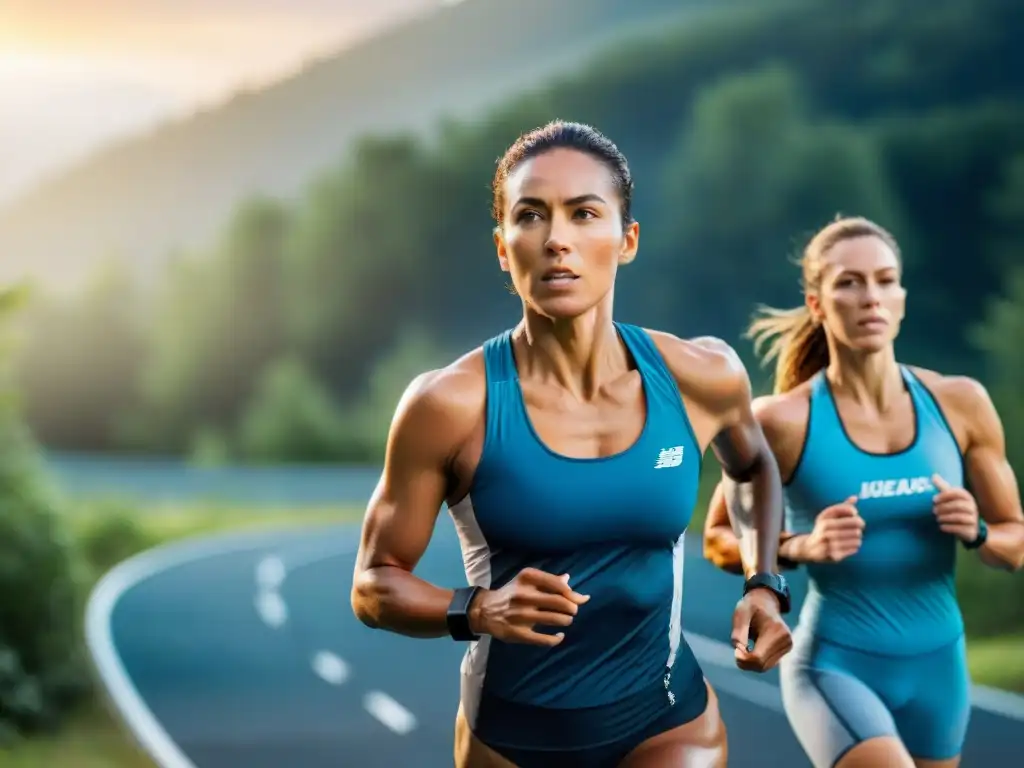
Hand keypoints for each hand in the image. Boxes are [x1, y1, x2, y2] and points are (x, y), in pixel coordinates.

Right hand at [469, 568, 589, 646]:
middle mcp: (524, 595)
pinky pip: (544, 639)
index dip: (573, 593)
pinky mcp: (518, 633)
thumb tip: (569, 580)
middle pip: (559, 602)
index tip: (579, 599)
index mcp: (527, 578)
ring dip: (566, 620)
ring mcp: (521, 615)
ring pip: (554, 619)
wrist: (484, 610)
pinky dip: (556, 639)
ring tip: (566, 620)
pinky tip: (560, 636)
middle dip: (572, 607)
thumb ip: (548, 581)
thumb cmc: (511, 593)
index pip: (558, 585)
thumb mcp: (527, 581)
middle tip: (572, 611)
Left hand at [731, 588, 792, 672]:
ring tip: (744, 647)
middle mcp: (785, 640)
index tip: (735, 649)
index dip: (743, 659)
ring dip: (750, 662)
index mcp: (775, 630)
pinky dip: (757, 660)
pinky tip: (752, 648)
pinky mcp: (786, 649)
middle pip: (761, 665)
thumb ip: (739, 632)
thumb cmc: (750, 606)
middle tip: (737, 649)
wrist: (766, 602)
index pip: (758, 658)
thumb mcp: (741, 614)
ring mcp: (788, 646)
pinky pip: (768, 663)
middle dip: (745, 662)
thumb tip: (739, 650)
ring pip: (764, 667)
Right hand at [803, 496, 864, 562]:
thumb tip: (855, 497)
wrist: (808, 547)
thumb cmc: (823, 529)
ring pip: (857, 537)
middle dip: (859, 525)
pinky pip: (854, 548)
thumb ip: (842, 507)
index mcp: (824, 517)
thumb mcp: (828, 517)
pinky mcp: (833, 554)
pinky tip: (850, 545)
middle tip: (858, 528)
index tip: (854, 514)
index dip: (854, 511)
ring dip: (857, 537)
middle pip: (856, 524)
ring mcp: (828, 542)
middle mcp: (824, 529)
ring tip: (853, 537)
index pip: (848, 510)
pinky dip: (855, 546)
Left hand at [932, 474, 979, 542]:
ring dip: (945, 517)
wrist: (970, 528)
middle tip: (933, 510)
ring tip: (937, 518)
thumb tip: (934, 475)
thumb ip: (943, 487)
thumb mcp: (952, 498)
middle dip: (943, 508)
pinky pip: (960, 528)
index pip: (958, 493)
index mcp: (967, 497)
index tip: (933, 499)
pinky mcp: (971, 530)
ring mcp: (973, 519)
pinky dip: (949, 527)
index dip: (945, 495)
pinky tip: (941, 526)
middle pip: (958, 505)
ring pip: (959, 517)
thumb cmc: (958, 509)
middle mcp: (972, 507)